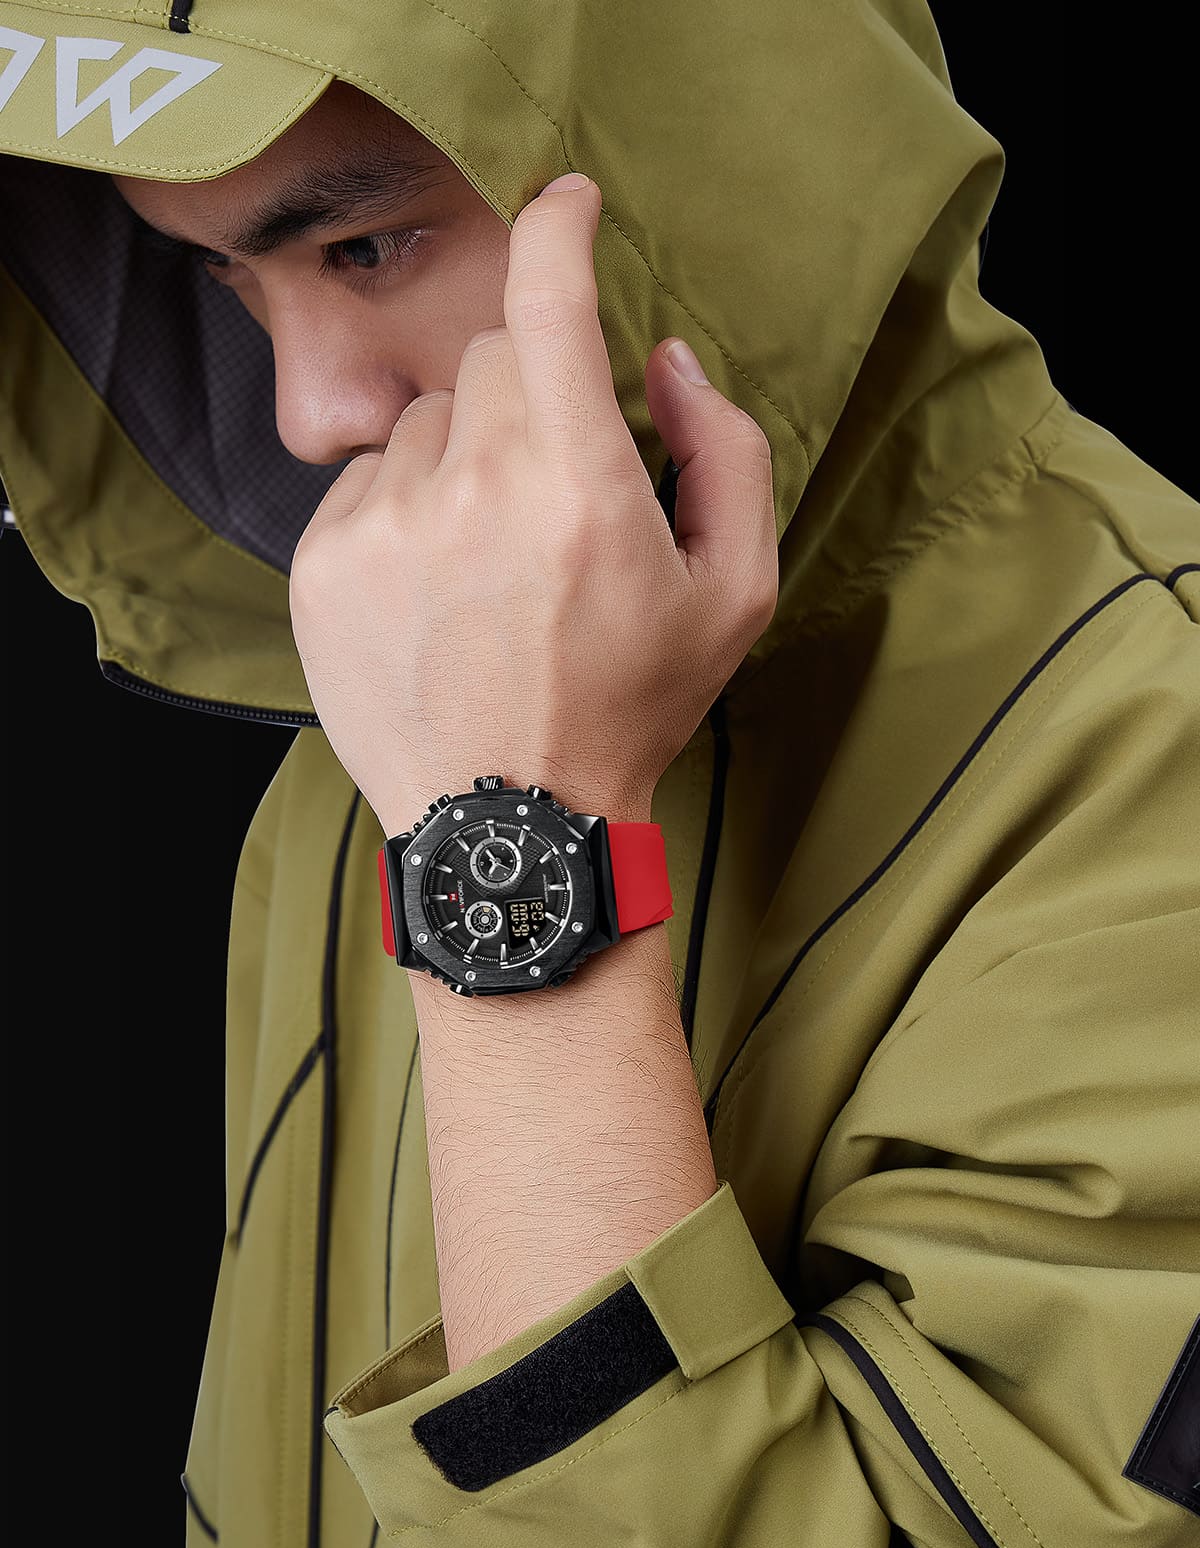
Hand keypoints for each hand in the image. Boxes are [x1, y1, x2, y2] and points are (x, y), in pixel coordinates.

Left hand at [288, 172, 778, 838]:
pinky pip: (366, 478)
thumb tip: (664, 361)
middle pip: (491, 356)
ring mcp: (384, 528)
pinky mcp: (323, 566)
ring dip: (464, 459)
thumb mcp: (735, 594)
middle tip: (555, 495)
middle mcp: (472, 492)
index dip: (561, 228)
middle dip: (531, 397)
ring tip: (490, 563)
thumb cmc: (630, 707)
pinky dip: (406, 508)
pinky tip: (438, 588)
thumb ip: (725, 454)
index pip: (551, 301)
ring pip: (425, 419)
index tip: (568, 205)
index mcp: (579, 487)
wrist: (514, 824)